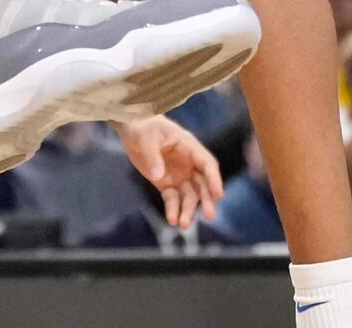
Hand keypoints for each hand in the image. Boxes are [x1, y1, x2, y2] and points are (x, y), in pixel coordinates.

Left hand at [120, 116, 221, 230]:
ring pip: (189, 196)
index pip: (207, 164)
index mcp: (189, 146)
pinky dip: (173, 209)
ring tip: (183, 225)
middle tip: (210, 217)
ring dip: (188, 211)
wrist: (132, 129)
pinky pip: (173, 199)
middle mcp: (188, 163)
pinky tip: (172, 219)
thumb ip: (153, 157)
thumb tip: (159, 176)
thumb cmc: (143, 126)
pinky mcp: (166, 184)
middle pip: (202, 184)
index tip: (219, 194)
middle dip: (207, 200)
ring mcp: (179, 175)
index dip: (214, 179)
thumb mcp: (146, 138)